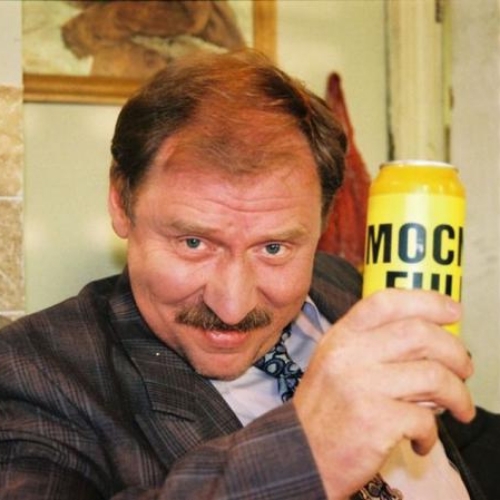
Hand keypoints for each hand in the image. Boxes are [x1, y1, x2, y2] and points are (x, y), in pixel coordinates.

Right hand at [293, 288, 474, 499]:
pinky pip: (425, 420)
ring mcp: (360, 386)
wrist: (299, 455)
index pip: (386, 302)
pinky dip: (432, 434)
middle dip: (455, 351)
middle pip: (419, 334)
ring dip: (458, 394)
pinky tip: (422, 441)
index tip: (454, 311)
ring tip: (460, 408)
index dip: (427, 301)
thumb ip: (374, 345)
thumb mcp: (337, 363)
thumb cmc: (325, 409)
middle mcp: (349, 354)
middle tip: (465, 369)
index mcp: (341, 336)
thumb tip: (432, 340)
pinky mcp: (373, 422)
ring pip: (433, 376)